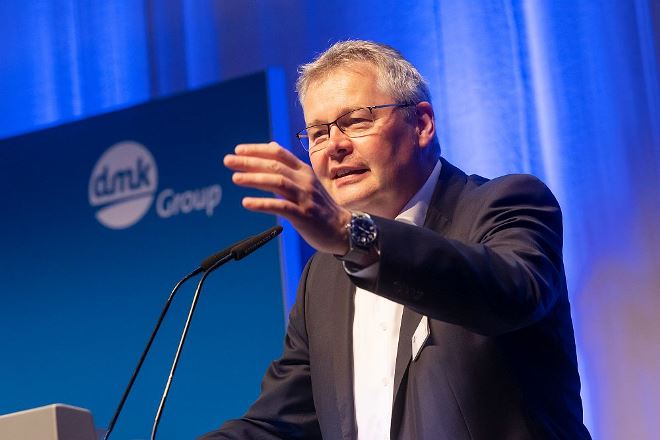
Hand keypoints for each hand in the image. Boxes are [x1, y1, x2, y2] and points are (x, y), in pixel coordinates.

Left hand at [224, 142, 351, 255]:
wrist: (343, 230)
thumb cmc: (321, 207)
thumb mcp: (308, 182)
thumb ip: (290, 167)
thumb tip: (272, 147)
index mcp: (304, 171)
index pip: (278, 153)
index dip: (258, 149)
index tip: (239, 150)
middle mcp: (304, 181)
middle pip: (274, 165)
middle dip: (249, 161)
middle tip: (228, 160)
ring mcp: (304, 198)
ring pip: (277, 182)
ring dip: (254, 179)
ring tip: (235, 178)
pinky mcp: (303, 215)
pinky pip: (281, 207)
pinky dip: (262, 203)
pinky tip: (247, 203)